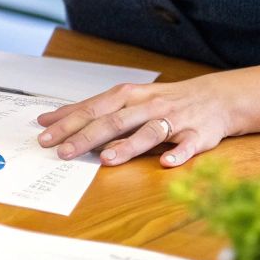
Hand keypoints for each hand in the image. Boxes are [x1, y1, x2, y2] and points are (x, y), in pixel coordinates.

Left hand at [35, 76, 238, 168]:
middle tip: (63, 152)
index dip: (67, 123)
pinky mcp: (198, 134)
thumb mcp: (126, 99)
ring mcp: (173, 120)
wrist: (215, 97)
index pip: (92, 109)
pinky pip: (188, 145)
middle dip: (86, 136)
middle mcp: (148, 105)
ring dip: (127, 146)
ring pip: (148, 132)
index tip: (43, 136)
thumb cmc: (163, 101)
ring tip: (106, 159)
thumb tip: (50, 120)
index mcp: (128, 96)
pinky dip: (178, 154)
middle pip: (114, 121)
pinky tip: (167, 163)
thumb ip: (91, 110)